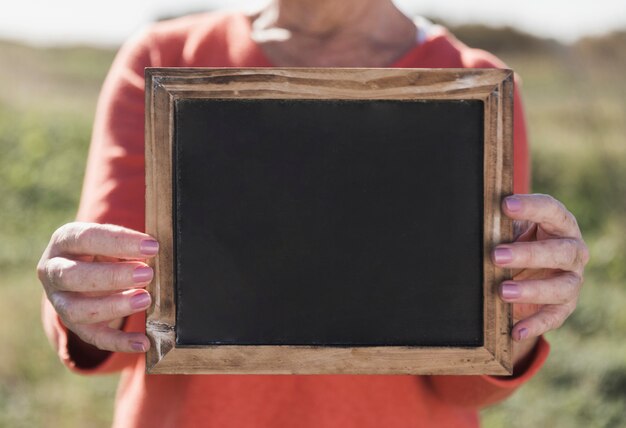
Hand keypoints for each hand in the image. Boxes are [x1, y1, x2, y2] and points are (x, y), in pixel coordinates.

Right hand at [38, 222, 157, 352]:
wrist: (87, 268)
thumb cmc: (106, 249)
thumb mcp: (113, 240)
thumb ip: (129, 245)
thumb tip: (155, 250)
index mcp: (64, 241)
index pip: (86, 238)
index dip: (119, 242)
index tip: (151, 246)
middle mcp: (54, 271)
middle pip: (72, 276)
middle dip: (112, 276)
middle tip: (146, 274)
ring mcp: (60, 301)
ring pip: (76, 311)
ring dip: (113, 306)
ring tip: (145, 299)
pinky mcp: (75, 325)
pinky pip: (94, 337)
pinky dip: (119, 342)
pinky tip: (143, 342)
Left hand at [492, 194, 588, 364]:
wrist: (527, 272)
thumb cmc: (515, 241)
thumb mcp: (509, 230)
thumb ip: (499, 223)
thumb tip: (473, 215)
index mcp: (560, 224)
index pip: (551, 210)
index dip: (531, 207)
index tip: (505, 205)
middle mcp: (573, 251)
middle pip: (560, 251)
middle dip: (528, 254)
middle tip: (496, 255)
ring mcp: (572, 280)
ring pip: (561, 287)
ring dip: (532, 290)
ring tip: (502, 292)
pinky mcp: (565, 306)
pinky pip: (553, 317)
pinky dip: (534, 325)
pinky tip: (515, 330)